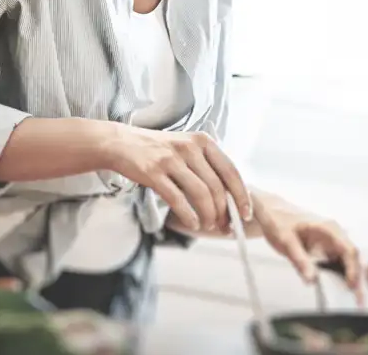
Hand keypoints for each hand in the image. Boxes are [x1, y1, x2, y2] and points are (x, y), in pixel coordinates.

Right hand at [103, 127, 252, 232]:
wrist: (122, 143)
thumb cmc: (158, 149)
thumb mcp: (187, 147)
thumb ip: (207, 166)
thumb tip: (229, 196)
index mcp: (203, 141)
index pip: (230, 171)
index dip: (241, 195)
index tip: (245, 213)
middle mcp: (189, 147)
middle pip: (216, 186)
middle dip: (224, 211)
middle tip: (225, 226)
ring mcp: (171, 159)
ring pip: (200, 194)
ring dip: (208, 215)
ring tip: (208, 226)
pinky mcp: (154, 172)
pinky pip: (177, 198)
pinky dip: (188, 215)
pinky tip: (192, 224)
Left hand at [253, 194, 363, 302]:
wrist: (271, 212)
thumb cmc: (279, 221)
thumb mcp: (286, 241)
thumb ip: (299, 259)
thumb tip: (311, 280)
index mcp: (328, 228)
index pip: (348, 249)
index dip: (353, 268)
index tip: (350, 286)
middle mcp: (334, 235)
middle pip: (352, 258)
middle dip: (356, 278)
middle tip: (357, 300)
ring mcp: (331, 243)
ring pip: (347, 262)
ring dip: (351, 279)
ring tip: (355, 301)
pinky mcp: (325, 250)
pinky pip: (337, 264)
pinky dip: (341, 277)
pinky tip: (341, 291)